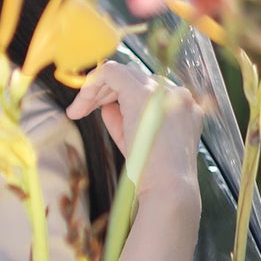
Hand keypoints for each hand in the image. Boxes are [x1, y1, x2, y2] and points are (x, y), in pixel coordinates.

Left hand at [66, 60, 203, 196]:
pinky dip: (91, 84)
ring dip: (95, 91)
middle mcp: (178, 94)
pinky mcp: (142, 94)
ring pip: (122, 74)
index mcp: (184, 106)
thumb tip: (107, 107)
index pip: (148, 88)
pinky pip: (111, 73)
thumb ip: (125, 122)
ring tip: (77, 111)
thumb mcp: (139, 144)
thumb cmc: (156, 175)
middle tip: (79, 111)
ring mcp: (162, 91)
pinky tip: (79, 105)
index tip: (101, 109)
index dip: (120, 96)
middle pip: (135, 78)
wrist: (169, 187)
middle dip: (104, 92)